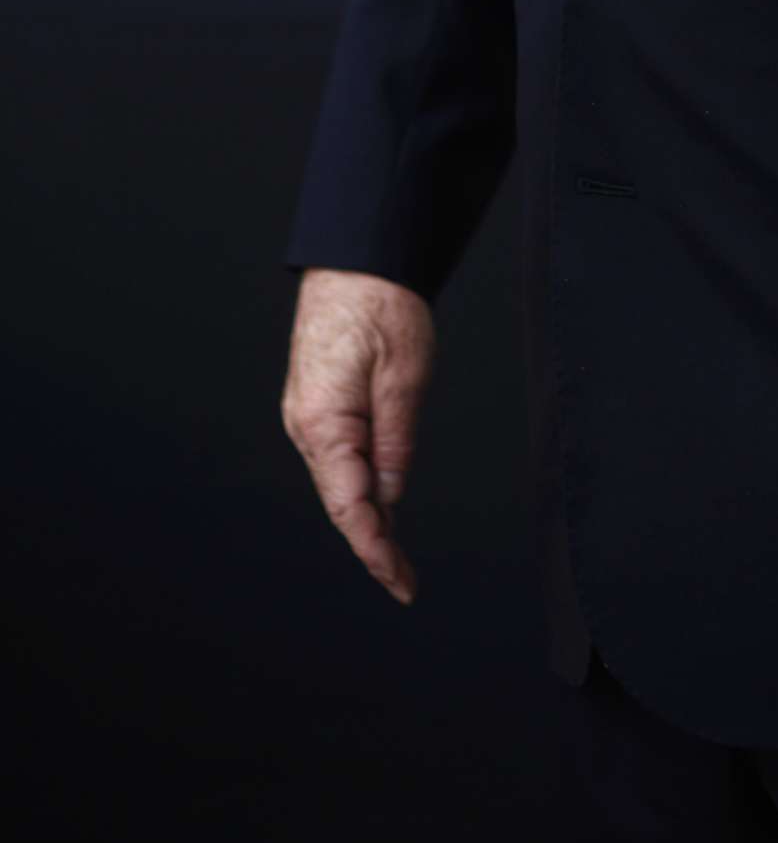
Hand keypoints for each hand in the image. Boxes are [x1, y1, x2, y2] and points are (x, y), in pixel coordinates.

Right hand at [280, 268, 435, 605]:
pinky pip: (339, 457)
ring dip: (366, 516)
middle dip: (373, 543)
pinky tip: (380, 502)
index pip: (350, 506)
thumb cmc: (379, 306)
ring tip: (396, 555)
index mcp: (324, 424)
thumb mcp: (404, 374)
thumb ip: (397, 439)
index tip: (399, 584)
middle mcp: (306, 427)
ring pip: (339, 482)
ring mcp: (307, 416)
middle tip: (405, 582)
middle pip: (341, 501)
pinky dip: (359, 485)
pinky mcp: (317, 404)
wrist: (355, 258)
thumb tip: (392, 495)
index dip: (376, 550)